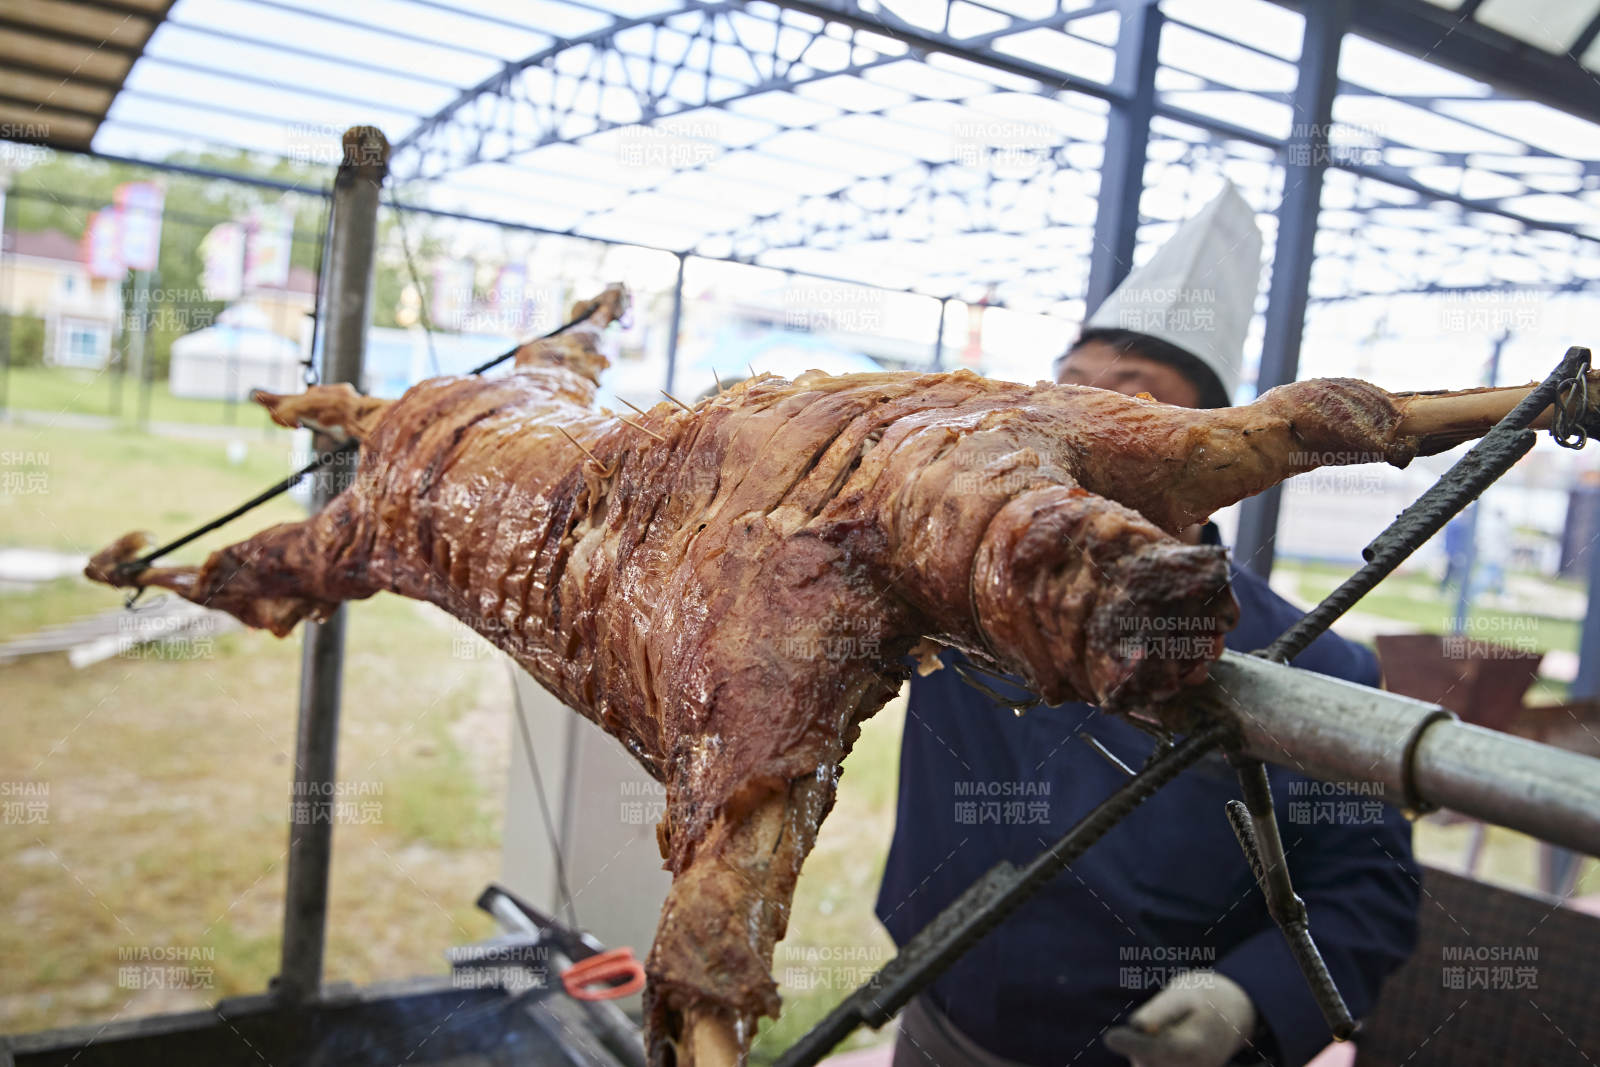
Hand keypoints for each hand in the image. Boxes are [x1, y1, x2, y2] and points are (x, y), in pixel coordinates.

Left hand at [1103, 970, 1256, 1066]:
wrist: (1232, 1016)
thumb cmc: (1202, 999)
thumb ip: (1159, 1011)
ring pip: (1145, 1065)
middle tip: (1159, 1021)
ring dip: (1143, 1049)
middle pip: (1145, 1061)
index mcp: (1196, 1046)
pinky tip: (1167, 1041)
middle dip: (1138, 1042)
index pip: (1157, 1050)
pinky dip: (1149, 1055)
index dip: (1132, 1044)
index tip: (1110, 1037)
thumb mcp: (1183, 993)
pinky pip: (1150, 1066)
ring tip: (1170, 1030)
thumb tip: (1136, 1025)